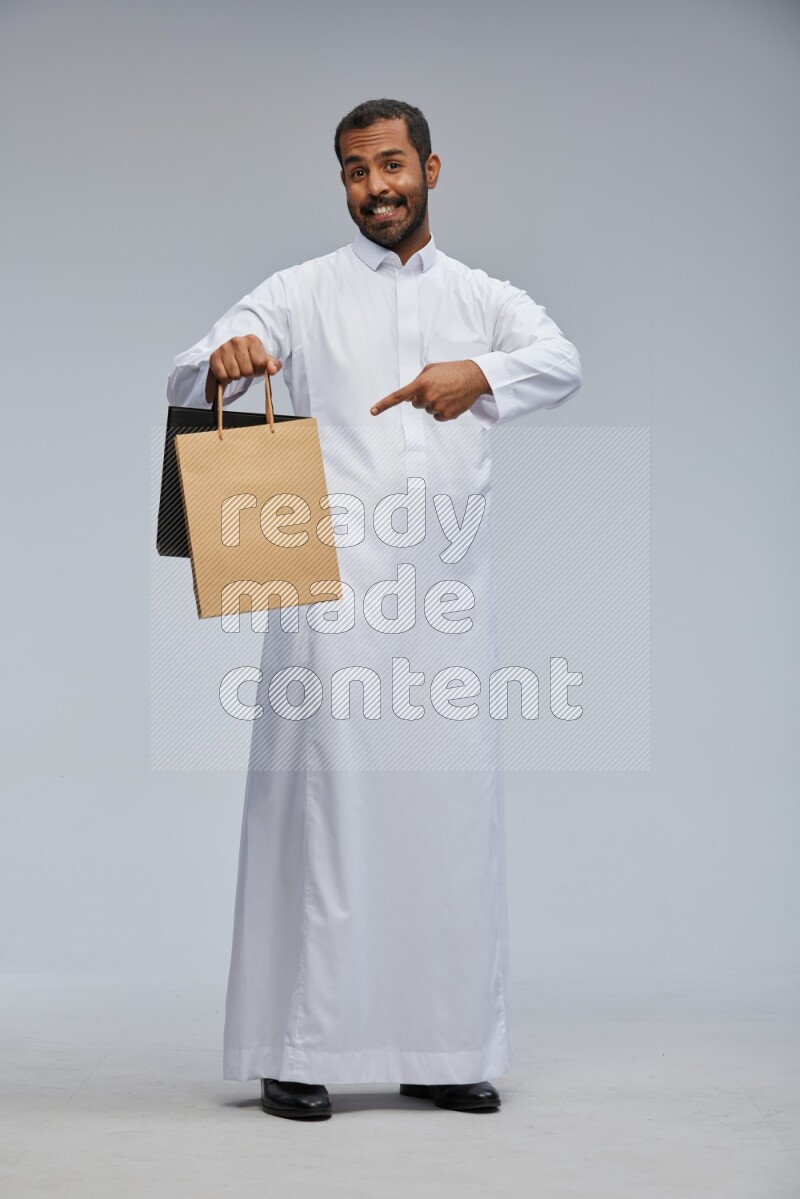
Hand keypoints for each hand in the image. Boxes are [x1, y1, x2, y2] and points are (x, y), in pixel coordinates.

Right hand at [205, 335, 281, 404]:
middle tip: (245, 369)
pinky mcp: (214, 357)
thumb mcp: (265, 362)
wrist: (231, 356)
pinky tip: (227, 371)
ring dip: (236, 376)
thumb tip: (272, 370)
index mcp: (252, 340)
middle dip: (247, 374)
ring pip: (234, 374)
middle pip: (247, 371)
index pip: (260, 363)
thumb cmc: (250, 359)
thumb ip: (273, 365)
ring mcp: (224, 348)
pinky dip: (226, 378)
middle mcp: (237, 341)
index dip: (259, 370)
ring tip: (236, 369)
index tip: (256, 366)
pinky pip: (223, 376)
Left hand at [370, 360, 491, 421]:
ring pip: (428, 410)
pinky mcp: (447, 415)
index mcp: (421, 384)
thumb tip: (409, 396)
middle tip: (438, 388)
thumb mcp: (431, 369)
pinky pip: (437, 417)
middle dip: (423, 397)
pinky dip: (443, 411)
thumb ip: (417, 381)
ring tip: (447, 392)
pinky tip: (451, 400)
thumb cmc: (452, 370)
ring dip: (434, 403)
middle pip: (416, 404)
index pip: (399, 396)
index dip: (384, 404)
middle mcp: (427, 397)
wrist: (474, 377)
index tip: (373, 411)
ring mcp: (437, 407)